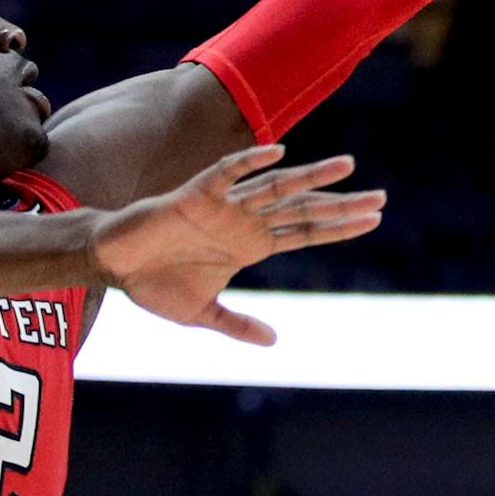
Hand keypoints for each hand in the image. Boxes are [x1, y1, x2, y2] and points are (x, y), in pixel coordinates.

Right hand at [94, 146, 383, 345]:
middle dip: (341, 203)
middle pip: (302, 208)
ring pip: (276, 186)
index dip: (340, 226)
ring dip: (311, 177)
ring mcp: (224, 206)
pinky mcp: (195, 195)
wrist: (112, 264)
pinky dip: (250, 163)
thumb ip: (237, 325)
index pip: (306, 232)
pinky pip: (227, 174)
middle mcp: (245, 221)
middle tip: (382, 198)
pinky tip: (279, 153)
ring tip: (347, 166)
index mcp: (251, 245)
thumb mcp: (202, 314)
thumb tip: (274, 341)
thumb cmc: (154, 283)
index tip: (376, 219)